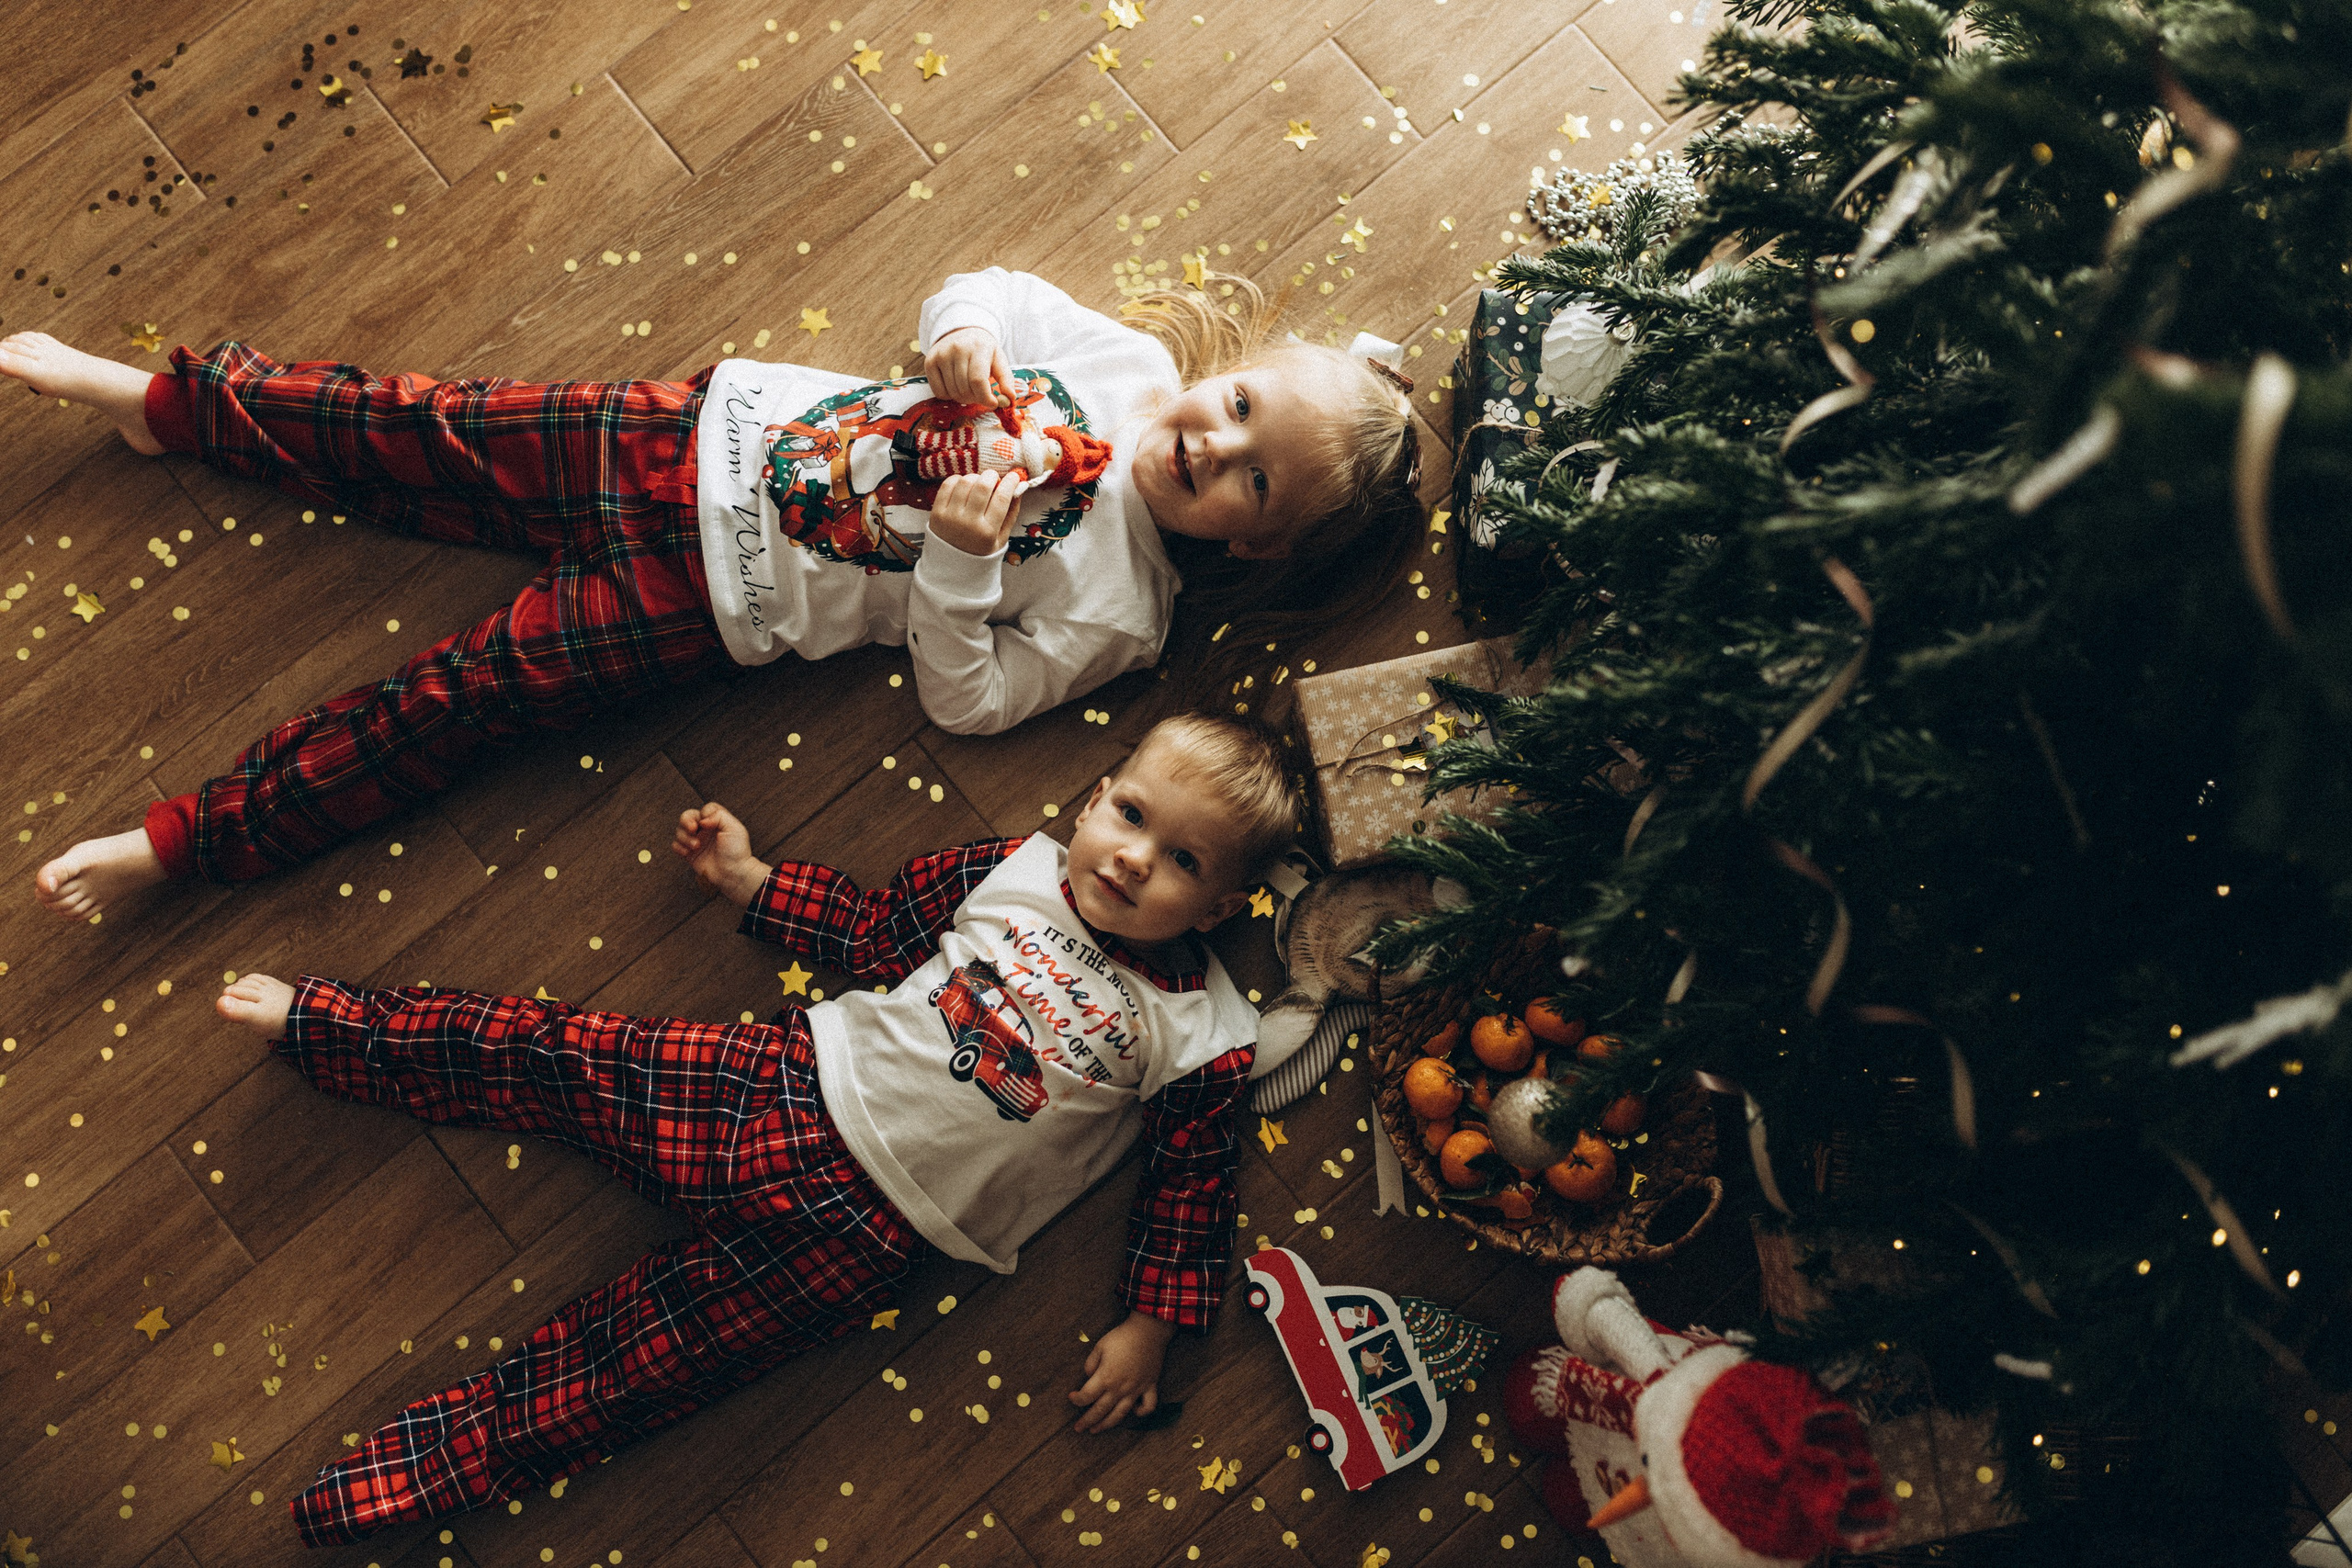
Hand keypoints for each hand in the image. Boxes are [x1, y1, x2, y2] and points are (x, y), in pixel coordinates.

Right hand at [671, 802, 768, 906]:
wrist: (733, 873)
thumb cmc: (737, 851)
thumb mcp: (734, 828)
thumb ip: (719, 816)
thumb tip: (702, 820)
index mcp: (717, 822)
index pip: (705, 809)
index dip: (704, 813)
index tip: (708, 824)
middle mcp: (705, 830)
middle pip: (687, 816)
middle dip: (686, 821)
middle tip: (693, 829)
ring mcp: (696, 841)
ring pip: (679, 830)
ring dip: (684, 837)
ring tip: (696, 846)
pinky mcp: (690, 854)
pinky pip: (676, 845)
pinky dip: (678, 847)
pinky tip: (688, 853)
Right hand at [925, 326, 1012, 406]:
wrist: (961, 331)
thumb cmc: (983, 349)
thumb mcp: (999, 359)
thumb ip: (1006, 379)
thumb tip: (1009, 399)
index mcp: (978, 347)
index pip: (978, 381)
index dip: (986, 398)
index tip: (993, 403)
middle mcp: (957, 349)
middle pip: (965, 389)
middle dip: (976, 398)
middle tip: (981, 394)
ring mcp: (941, 355)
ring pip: (952, 392)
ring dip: (963, 398)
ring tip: (969, 388)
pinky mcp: (930, 361)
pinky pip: (938, 392)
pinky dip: (948, 396)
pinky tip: (955, 386)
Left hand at [927, 469, 1026, 558]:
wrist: (951, 567)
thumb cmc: (981, 550)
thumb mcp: (1001, 538)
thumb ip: (1011, 512)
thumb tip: (1020, 486)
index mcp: (988, 532)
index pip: (1002, 498)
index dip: (1010, 482)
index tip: (1014, 476)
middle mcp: (968, 523)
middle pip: (982, 486)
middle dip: (992, 476)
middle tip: (994, 478)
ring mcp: (950, 517)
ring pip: (965, 482)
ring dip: (975, 477)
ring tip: (979, 483)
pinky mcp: (936, 512)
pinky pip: (947, 485)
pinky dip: (958, 479)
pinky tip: (963, 486)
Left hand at [1069, 1310, 1175, 1432]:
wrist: (1148, 1331)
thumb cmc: (1122, 1337)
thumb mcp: (1100, 1346)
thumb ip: (1090, 1363)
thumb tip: (1088, 1376)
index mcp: (1106, 1377)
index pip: (1086, 1396)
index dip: (1076, 1399)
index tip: (1071, 1398)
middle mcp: (1120, 1388)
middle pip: (1100, 1410)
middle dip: (1087, 1421)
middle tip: (1078, 1428)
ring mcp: (1136, 1389)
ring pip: (1120, 1414)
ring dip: (1107, 1424)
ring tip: (1097, 1430)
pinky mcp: (1149, 1386)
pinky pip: (1148, 1406)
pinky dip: (1141, 1412)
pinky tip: (1134, 1412)